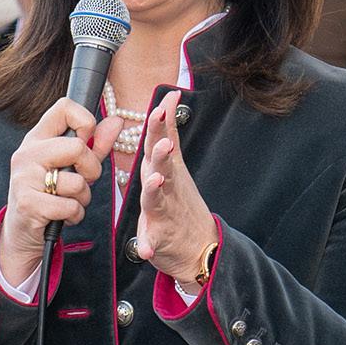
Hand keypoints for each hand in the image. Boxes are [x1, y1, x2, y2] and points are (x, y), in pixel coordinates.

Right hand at [0, 97, 124, 285]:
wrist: (22, 232)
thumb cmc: (51, 194)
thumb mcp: (73, 166)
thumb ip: (95, 144)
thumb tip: (118, 121)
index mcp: (37, 138)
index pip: (64, 107)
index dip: (85, 122)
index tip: (85, 143)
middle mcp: (26, 153)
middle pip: (77, 147)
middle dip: (91, 170)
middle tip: (81, 181)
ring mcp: (24, 178)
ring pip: (77, 182)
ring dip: (83, 198)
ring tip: (70, 201)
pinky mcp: (28, 203)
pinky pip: (70, 206)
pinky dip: (75, 215)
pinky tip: (64, 216)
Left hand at [133, 94, 215, 288]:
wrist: (200, 246)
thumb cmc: (179, 197)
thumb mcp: (173, 161)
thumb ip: (168, 130)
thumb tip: (169, 95)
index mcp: (164, 169)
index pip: (160, 144)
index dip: (159, 128)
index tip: (158, 108)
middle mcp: (166, 188)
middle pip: (163, 168)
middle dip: (162, 155)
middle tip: (165, 145)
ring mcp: (164, 212)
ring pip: (157, 199)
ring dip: (155, 190)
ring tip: (155, 181)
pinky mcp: (159, 237)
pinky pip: (152, 241)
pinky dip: (148, 243)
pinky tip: (145, 249)